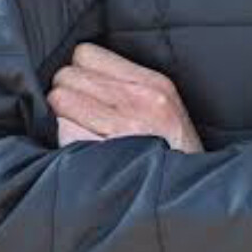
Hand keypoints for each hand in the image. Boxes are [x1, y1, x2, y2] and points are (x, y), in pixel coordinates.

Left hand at [48, 42, 203, 152]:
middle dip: (67, 93)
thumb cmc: (173, 152)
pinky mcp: (105, 156)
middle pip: (67, 76)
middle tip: (79, 113)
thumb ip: (130, 83)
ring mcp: (122, 129)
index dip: (79, 71)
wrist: (191, 197)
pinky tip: (81, 151)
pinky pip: (63, 131)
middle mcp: (138, 101)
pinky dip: (64, 141)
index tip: (85, 88)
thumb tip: (79, 69)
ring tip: (81, 131)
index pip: (86, 54)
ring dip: (63, 116)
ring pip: (59, 101)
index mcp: (152, 83)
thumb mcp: (166, 105)